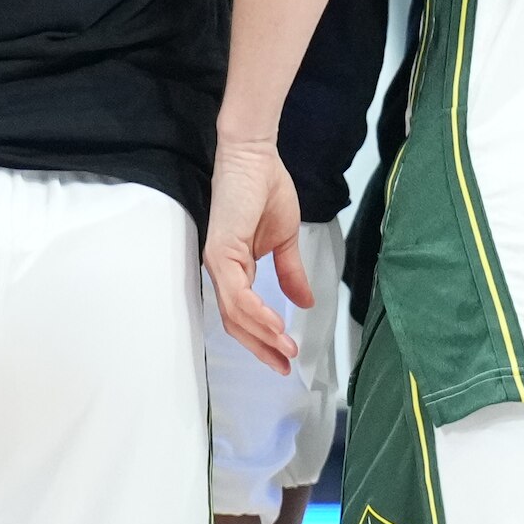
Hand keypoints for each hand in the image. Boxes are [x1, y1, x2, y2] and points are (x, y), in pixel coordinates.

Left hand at [205, 137, 309, 367]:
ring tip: (286, 347)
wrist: (257, 157)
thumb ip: (291, 273)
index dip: (263, 339)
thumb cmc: (267, 189)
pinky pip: (237, 292)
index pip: (243, 315)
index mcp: (234, 269)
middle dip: (261, 347)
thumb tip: (305, 303)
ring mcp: (218, 262)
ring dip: (262, 334)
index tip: (285, 358)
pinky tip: (275, 324)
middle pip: (235, 322)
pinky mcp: (221, 251)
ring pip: (235, 313)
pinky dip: (256, 311)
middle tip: (284, 366)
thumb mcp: (286, 240)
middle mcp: (221, 270)